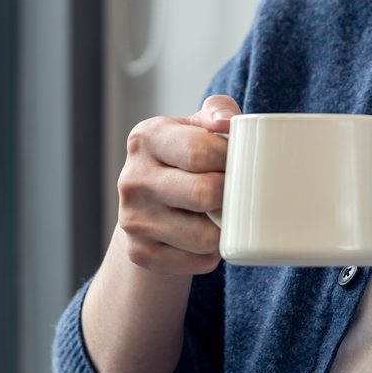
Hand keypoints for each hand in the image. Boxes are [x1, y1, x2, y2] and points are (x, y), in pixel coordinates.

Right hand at [112, 95, 240, 275]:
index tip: (239, 162)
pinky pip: (199, 261)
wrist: (150, 205)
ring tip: (221, 214)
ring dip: (225, 228)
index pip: (200, 151)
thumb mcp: (197, 127)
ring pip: (205, 236)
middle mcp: (132, 179)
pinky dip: (213, 253)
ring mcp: (132, 219)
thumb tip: (227, 122)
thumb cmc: (184, 159)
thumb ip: (218, 111)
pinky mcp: (140, 253)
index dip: (232, 159)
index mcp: (146, 138)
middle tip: (236, 191)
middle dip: (231, 194)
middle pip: (205, 194)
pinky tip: (206, 236)